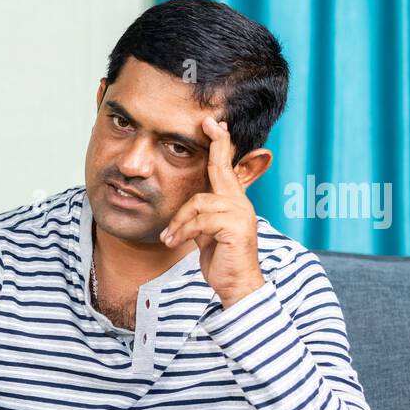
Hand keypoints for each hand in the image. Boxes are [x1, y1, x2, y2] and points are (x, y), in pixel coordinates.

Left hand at [160, 117, 265, 306]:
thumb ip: (200, 217)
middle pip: (222, 169)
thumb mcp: (206, 234)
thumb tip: (188, 210)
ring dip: (179, 221)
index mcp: (233, 202)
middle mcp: (240, 203)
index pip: (225, 169)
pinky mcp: (235, 227)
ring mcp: (240, 214)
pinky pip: (200, 221)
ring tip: (169, 238)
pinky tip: (174, 242)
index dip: (221, 146)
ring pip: (198, 202)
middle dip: (216, 145)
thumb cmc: (222, 260)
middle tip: (207, 124)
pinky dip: (183, 231)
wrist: (236, 285)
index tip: (215, 124)